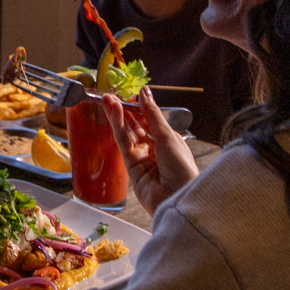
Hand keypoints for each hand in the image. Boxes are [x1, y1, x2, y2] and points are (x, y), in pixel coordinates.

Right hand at [102, 87, 198, 214]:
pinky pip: (123, 144)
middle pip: (136, 127)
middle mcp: (155, 149)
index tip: (129, 96)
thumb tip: (144, 91)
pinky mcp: (130, 167)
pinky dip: (118, 128)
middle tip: (111, 96)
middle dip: (125, 112)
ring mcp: (142, 158)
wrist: (178, 197)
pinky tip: (114, 113)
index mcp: (168, 141)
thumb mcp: (167, 136)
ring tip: (107, 100)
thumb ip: (152, 114)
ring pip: (127, 134)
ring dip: (117, 117)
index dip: (139, 109)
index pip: (150, 121)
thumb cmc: (182, 167)